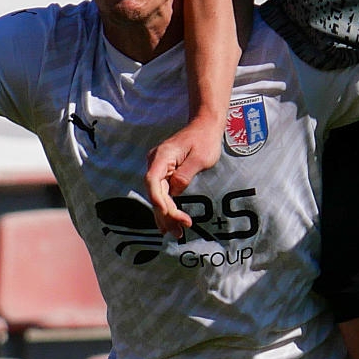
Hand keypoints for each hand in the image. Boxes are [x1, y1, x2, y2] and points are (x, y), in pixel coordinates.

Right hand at [144, 118, 223, 238]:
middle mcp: (155, 162)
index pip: (152, 182)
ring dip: (165, 215)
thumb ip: (185, 175)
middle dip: (165, 214)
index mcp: (162, 156)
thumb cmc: (205, 139)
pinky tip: (170, 222)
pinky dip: (166, 207)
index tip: (172, 216)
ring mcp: (159, 167)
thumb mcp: (200, 158)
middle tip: (178, 232)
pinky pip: (162, 192)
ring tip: (176, 233)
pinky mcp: (164, 172)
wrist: (205, 125)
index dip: (160, 202)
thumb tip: (174, 192)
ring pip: (157, 195)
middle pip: (155, 193)